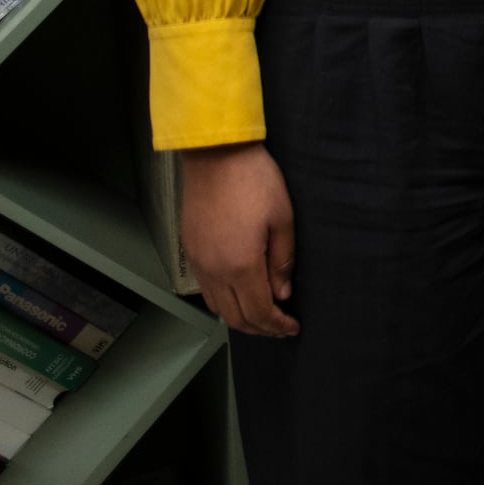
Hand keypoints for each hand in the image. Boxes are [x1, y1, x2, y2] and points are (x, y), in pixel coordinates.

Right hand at [180, 142, 298, 337]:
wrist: (215, 155)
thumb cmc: (255, 181)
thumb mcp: (282, 218)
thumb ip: (282, 261)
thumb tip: (282, 294)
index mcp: (240, 265)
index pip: (258, 312)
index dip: (277, 326)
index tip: (293, 328)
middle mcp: (214, 271)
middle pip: (234, 317)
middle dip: (260, 329)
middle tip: (280, 329)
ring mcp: (198, 263)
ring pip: (217, 307)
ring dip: (240, 318)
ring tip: (263, 316)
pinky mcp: (190, 251)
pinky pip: (206, 290)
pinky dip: (224, 303)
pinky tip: (239, 296)